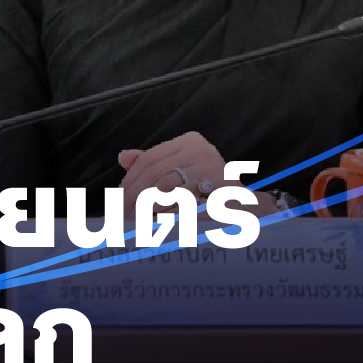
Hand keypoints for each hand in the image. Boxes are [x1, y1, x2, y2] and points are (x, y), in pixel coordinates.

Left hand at [117, 131, 232, 215]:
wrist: (245, 210)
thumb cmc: (206, 191)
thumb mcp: (179, 171)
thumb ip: (152, 163)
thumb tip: (123, 157)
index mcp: (189, 142)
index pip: (148, 159)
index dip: (129, 180)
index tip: (118, 198)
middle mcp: (202, 151)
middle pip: (154, 173)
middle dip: (134, 195)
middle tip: (121, 214)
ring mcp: (212, 169)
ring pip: (164, 187)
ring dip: (145, 206)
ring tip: (134, 220)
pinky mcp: (218, 191)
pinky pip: (182, 203)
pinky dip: (165, 211)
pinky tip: (156, 220)